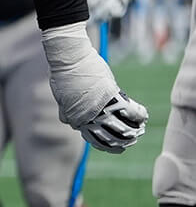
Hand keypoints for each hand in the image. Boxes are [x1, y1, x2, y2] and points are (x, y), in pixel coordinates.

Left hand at [41, 22, 147, 152]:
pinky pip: (132, 112)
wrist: (70, 60)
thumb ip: (69, 112)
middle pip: (113, 138)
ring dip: (134, 131)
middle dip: (124, 141)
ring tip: (139, 129)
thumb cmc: (65, 75)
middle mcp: (90, 119)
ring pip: (124, 129)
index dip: (109, 146)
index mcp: (78, 121)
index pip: (96, 141)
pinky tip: (142, 116)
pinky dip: (139, 115)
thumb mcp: (63, 99)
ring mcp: (102, 109)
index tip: (118, 147)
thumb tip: (70, 122)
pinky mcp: (113, 97)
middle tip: (132, 139)